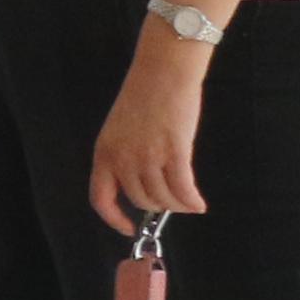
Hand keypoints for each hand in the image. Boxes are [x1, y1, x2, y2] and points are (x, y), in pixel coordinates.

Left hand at [91, 39, 210, 229]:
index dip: (113, 218)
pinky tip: (199, 204)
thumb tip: (138, 186)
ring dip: (177, 205)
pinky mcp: (174, 152)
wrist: (163, 72)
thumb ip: (123, 157)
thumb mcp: (119, 131)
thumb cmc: (144, 97)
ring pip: (163, 198)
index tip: (128, 227)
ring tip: (187, 202)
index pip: (100, 198)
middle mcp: (122, 159)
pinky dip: (192, 201)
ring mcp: (148, 156)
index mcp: (103, 153)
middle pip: (140, 200)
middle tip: (171, 203)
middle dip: (157, 206)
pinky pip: (183, 189)